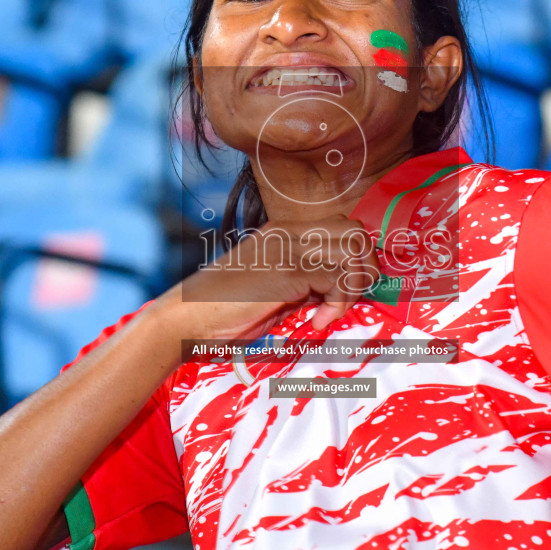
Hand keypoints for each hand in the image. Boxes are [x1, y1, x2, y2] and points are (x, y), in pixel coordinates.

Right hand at [158, 217, 380, 343]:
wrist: (186, 319)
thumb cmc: (225, 311)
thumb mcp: (272, 287)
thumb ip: (304, 281)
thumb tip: (341, 290)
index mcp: (284, 231)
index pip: (343, 227)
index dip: (358, 259)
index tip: (350, 291)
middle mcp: (288, 232)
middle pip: (355, 232)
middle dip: (364, 268)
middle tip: (349, 299)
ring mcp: (287, 248)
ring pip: (351, 254)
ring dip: (351, 290)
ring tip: (330, 313)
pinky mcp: (286, 271)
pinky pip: (336, 279)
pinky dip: (336, 305)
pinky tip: (317, 322)